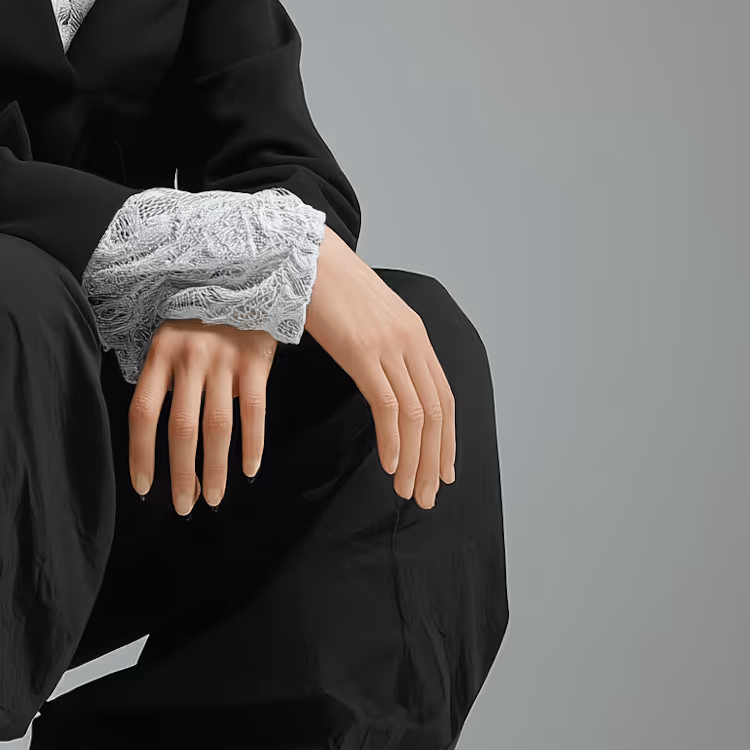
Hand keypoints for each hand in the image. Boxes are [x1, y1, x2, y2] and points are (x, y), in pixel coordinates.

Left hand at [129, 321, 279, 513]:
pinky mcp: (255, 362)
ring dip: (215, 469)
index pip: (144, 412)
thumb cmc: (200, 316)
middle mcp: (189, 358)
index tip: (144, 487)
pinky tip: (249, 470)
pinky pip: (254, 412)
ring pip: (217, 427)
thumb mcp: (169, 336)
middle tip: (184, 506)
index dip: (142, 454)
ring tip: (214, 498)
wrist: (245, 277)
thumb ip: (162, 377)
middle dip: (182, 474)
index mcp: (160, 354)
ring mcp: (224, 360)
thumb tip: (156, 434)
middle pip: (182, 428)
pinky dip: (253, 445)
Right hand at [304, 231, 455, 506]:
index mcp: (415, 334)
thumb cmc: (325, 285)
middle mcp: (411, 341)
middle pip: (436, 412)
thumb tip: (381, 379)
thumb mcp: (364, 318)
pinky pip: (388, 405)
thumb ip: (380, 347)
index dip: (446, 439)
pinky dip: (393, 440)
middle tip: (427, 495)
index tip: (443, 471)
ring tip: (408, 490)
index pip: (443, 397)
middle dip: (435, 459)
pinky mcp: (363, 350)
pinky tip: (389, 464)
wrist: (302, 254)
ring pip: (416, 414)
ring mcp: (389, 345)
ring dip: (415, 459)